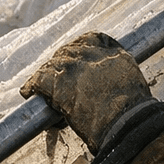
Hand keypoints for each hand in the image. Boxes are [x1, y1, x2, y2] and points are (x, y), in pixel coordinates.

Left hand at [20, 32, 152, 152]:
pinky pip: (38, 79)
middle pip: (68, 51)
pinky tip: (29, 92)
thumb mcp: (132, 83)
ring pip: (52, 64)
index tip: (76, 58)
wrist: (127, 124)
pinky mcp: (58, 82)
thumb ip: (118, 75)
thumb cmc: (134, 114)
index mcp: (112, 52)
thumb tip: (111, 83)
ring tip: (43, 86)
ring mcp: (73, 67)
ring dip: (47, 75)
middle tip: (57, 77)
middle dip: (61, 63)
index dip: (79, 48)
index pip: (89, 39)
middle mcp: (91, 55)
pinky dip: (32, 86)